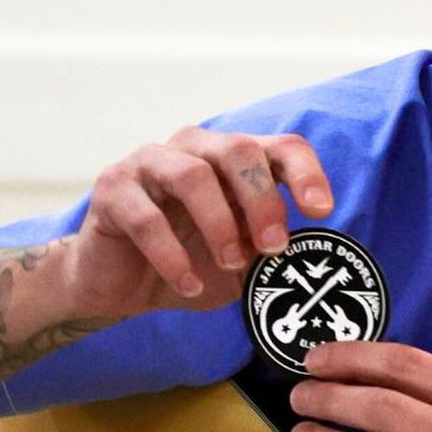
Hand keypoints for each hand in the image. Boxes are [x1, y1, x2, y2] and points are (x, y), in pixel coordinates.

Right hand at [66, 127, 333, 318]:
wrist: (118, 285)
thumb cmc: (190, 263)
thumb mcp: (242, 261)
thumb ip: (268, 249)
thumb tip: (307, 252)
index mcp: (232, 159)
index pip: (280, 147)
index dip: (306, 173)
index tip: (320, 211)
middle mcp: (193, 149)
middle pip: (237, 150)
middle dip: (261, 200)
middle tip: (272, 246)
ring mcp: (148, 163)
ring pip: (192, 175)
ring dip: (219, 223)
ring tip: (231, 264)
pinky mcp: (111, 190)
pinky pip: (147, 218)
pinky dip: (173, 256)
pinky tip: (189, 285)